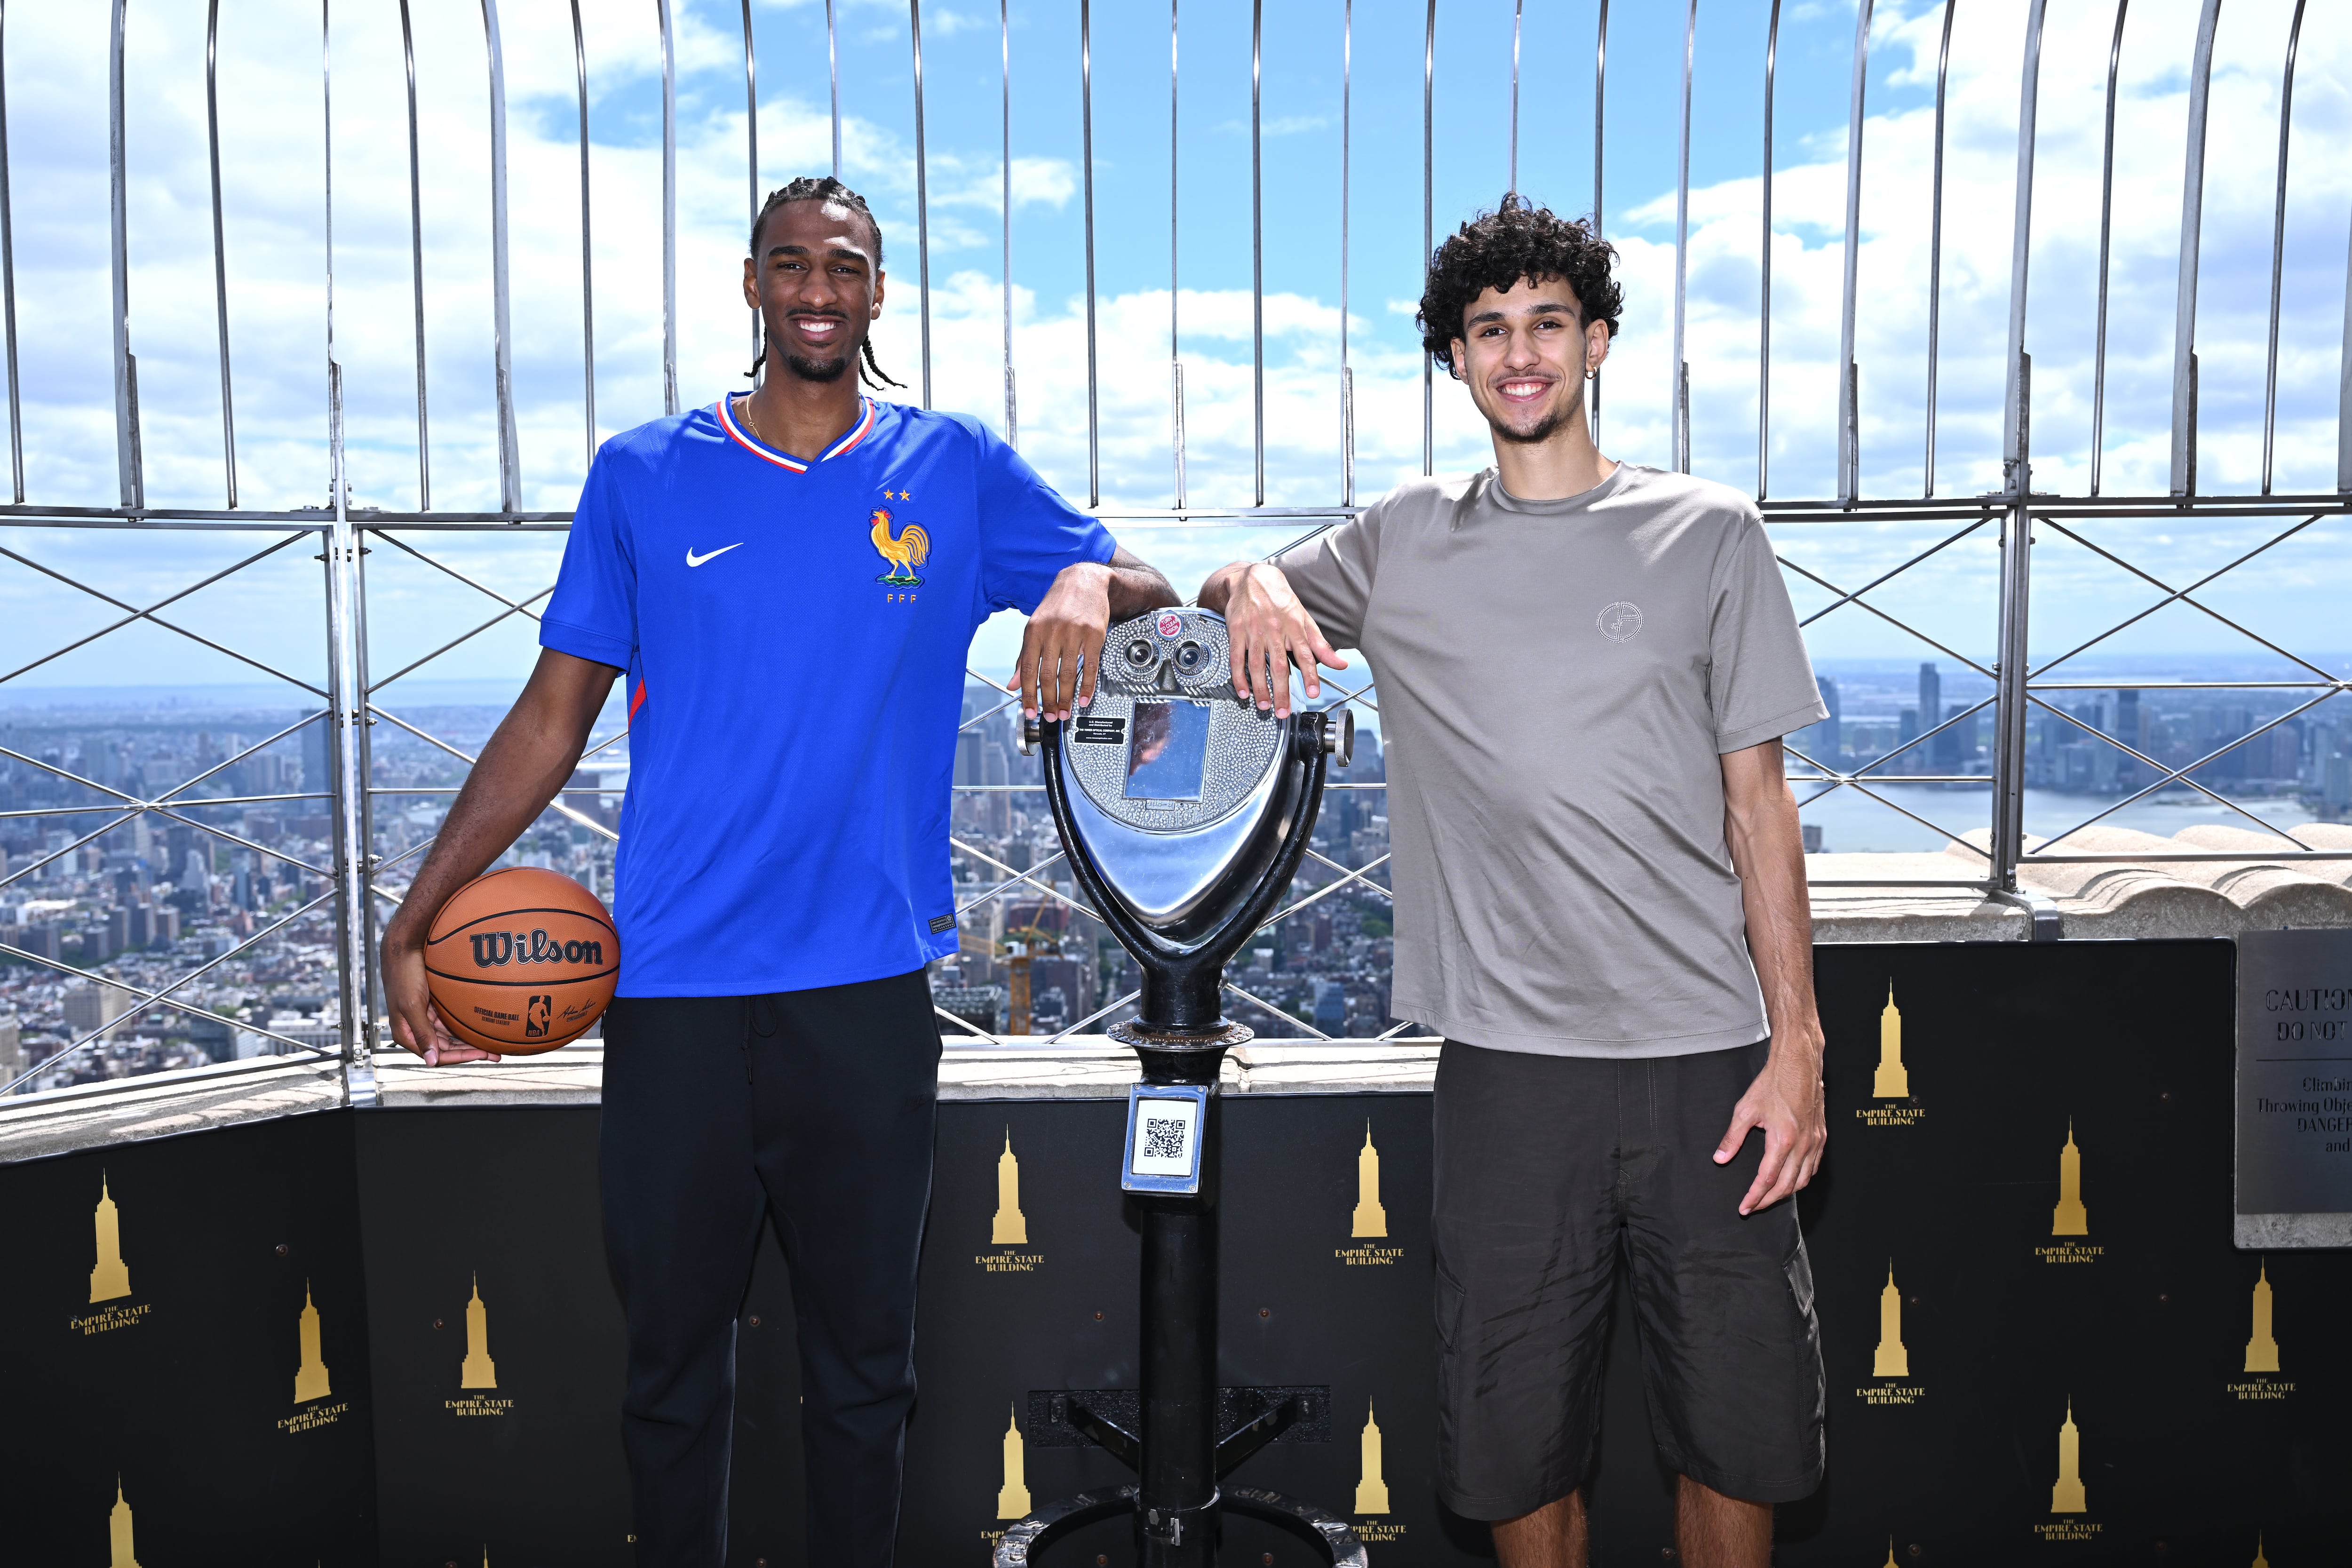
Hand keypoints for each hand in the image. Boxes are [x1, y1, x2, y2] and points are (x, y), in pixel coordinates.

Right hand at [381, 913, 500, 1066]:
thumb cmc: (404, 976)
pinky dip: (464, 1027)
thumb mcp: (412, 1005)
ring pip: (450, 1037)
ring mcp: (424, 1018)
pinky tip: (480, 1028)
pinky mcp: (431, 1007)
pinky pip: (450, 1023)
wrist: (403, 949)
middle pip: (447, 1048)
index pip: (437, 1054)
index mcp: (406, 1034)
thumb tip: (431, 1062)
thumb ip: (422, 1033)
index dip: (461, 1056)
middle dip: (471, 1051)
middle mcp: (416, 1029)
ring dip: (470, 1041)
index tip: (483, 1054)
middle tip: (496, 1054)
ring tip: (493, 1044)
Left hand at [1011, 561, 1112, 720]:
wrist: (1084, 581)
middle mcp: (1052, 631)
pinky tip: (1084, 698)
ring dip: (1066, 698)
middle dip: (1048, 701)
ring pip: (1068, 674)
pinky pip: (1090, 667)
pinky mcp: (1094, 635)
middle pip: (1048, 675)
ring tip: (1065, 712)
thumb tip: (1013, 684)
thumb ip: (1024, 657)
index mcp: (1033, 631)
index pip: (1027, 670)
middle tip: (1050, 717)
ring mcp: (1075, 633)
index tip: (1030, 711)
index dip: (1028, 695)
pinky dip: (1087, 687)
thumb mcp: (1035, 626)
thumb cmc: (1058, 604)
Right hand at [1220, 562, 1346, 716]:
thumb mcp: (1305, 619)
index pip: (1306, 654)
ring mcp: (1254, 630)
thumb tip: (1341, 664)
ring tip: (1264, 706)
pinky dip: (1238, 676)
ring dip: (1260, 688)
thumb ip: (1321, 645)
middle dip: (1281, 691)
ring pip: (1257, 664)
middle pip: (1279, 665)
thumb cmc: (1281, 601)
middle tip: (1282, 712)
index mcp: (1295, 626)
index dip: (1310, 675)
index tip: (1312, 692)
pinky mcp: (1236, 630)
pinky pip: (1237, 657)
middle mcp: (1275, 629)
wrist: (1253, 579)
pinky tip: (1243, 691)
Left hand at [1714, 1039, 1824, 1214]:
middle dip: (1768, 1201)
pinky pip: (1813, 1167)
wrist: (1798, 1065)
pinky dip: (1801, 1179)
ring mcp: (1815, 1142)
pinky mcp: (1821, 1136)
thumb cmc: (1772, 1084)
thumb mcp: (1745, 1110)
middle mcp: (1803, 1145)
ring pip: (1803, 1180)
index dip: (1754, 1197)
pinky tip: (1791, 1180)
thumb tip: (1719, 1159)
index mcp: (1783, 1140)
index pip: (1767, 1180)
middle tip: (1753, 1207)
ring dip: (1786, 1193)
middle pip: (1786, 1186)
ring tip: (1769, 1198)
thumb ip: (1732, 1138)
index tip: (1744, 1207)